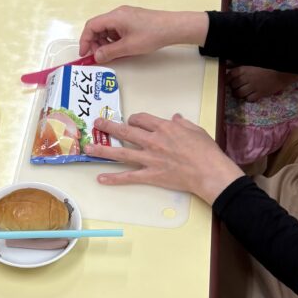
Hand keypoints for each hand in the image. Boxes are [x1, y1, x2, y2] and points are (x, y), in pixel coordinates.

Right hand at [78, 6, 207, 63]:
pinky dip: (114, 39)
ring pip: (107, 29)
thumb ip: (109, 52)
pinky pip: (117, 29)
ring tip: (110, 53)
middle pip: (98, 27)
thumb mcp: (128, 47)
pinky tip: (120, 48)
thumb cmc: (152, 34)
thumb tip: (97, 56)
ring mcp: (126, 16)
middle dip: (95, 42)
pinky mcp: (132, 20)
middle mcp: (118, 13)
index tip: (84, 53)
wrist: (173, 27)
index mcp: (115, 17)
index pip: (91, 26)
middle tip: (98, 56)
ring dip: (105, 42)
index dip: (85, 40)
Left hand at [85, 112, 242, 202]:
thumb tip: (176, 118)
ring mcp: (150, 158)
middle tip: (97, 124)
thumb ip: (182, 124)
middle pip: (126, 132)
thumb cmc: (206, 151)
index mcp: (164, 128)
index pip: (141, 119)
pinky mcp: (150, 175)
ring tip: (88, 149)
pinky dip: (114, 179)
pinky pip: (129, 177)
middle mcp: (153, 141)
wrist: (209, 171)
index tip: (130, 121)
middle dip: (109, 127)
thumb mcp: (195, 130)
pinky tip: (101, 179)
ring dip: (102, 150)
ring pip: (121, 153)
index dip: (134, 119)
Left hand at [227, 65, 297, 102]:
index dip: (227, 79)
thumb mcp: (252, 61)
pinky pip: (249, 99)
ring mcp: (253, 87)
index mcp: (244, 69)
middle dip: (234, 86)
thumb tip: (229, 64)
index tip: (228, 80)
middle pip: (233, 86)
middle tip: (237, 86)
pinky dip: (248, 98)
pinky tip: (250, 94)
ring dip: (239, 93)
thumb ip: (240, 63)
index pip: (229, 75)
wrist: (282, 72)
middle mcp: (246, 78)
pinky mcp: (260, 94)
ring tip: (241, 92)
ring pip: (239, 94)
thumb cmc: (267, 65)